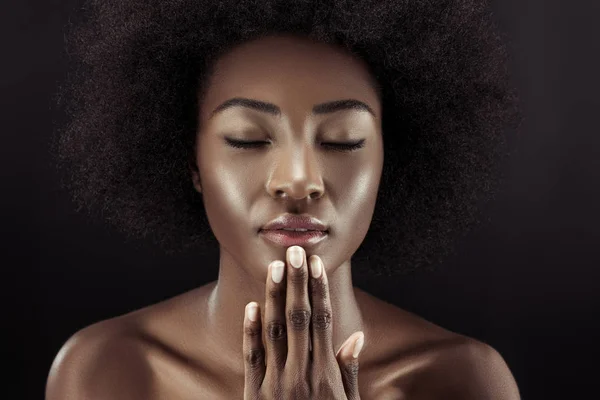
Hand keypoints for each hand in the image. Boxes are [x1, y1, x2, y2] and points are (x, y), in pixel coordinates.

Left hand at [243, 245, 364, 399]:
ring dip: (275, 297)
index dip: (319, 290)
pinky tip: (252, 306)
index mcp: (325, 374)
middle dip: (298, 283)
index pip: (322, 321)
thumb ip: (348, 372)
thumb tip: (355, 337)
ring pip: (274, 331)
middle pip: (299, 318)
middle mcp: (300, 373)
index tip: (318, 265)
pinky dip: (251, 330)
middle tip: (297, 252)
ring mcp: (275, 383)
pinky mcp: (255, 393)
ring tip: (276, 267)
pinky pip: (252, 357)